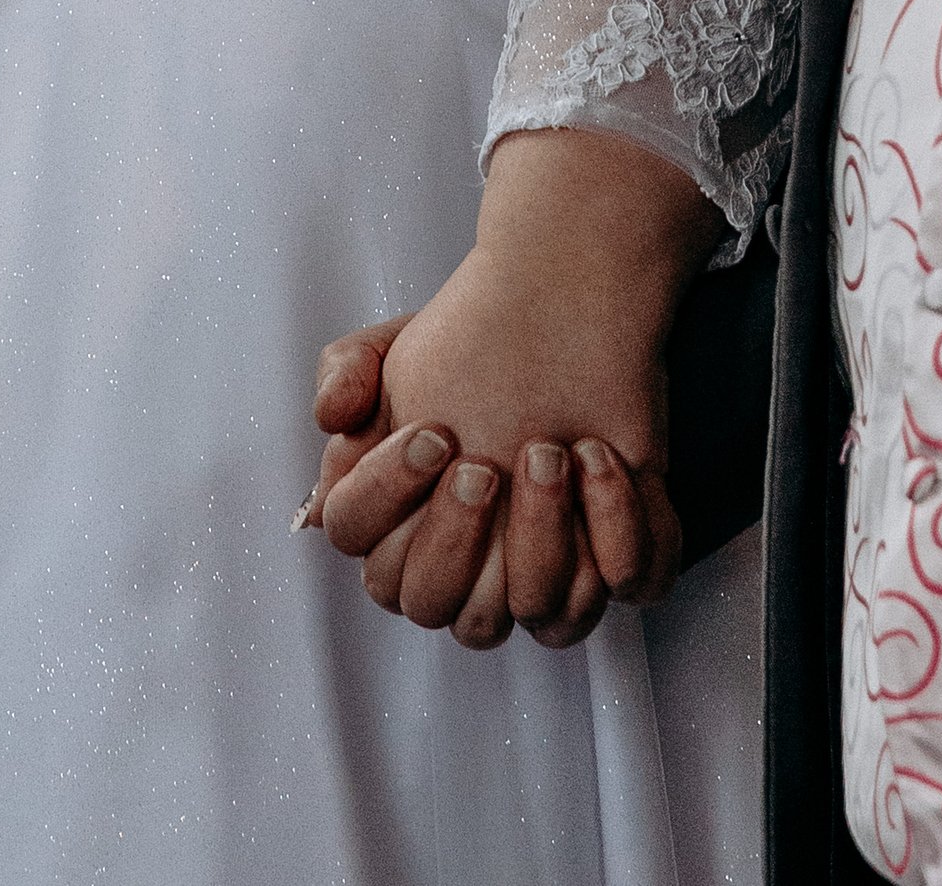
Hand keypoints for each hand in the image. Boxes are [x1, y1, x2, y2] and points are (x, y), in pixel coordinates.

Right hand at [304, 134, 715, 645]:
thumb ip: (350, 368)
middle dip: (452, 538)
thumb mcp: (401, 342)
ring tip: (552, 456)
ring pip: (507, 616)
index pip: (359, 537)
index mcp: (394, 518)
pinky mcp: (595, 573)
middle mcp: (451, 564)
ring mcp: (519, 579)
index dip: (386, 494)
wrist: (574, 326)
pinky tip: (601, 463)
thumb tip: (332, 417)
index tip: (430, 434)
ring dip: (534, 542)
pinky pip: (592, 602)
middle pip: (426, 600)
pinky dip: (609, 541)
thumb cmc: (481, 350)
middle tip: (483, 467)